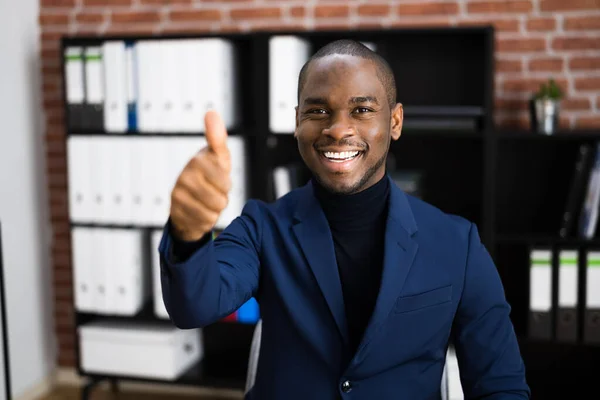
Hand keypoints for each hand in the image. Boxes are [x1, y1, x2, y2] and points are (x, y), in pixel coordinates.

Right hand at [170, 110, 231, 240]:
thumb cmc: (209, 175)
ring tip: (208, 201)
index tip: (222, 180)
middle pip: (220, 197)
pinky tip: (200, 211)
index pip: (222, 176)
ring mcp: (178, 195)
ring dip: (215, 209)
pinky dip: (206, 219)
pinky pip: (203, 221)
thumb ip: (217, 138)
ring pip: (212, 210)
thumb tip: (210, 112)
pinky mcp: (176, 213)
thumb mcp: (218, 157)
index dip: (226, 182)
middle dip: (222, 197)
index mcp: (197, 161)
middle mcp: (184, 177)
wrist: (189, 201)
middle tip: (215, 192)